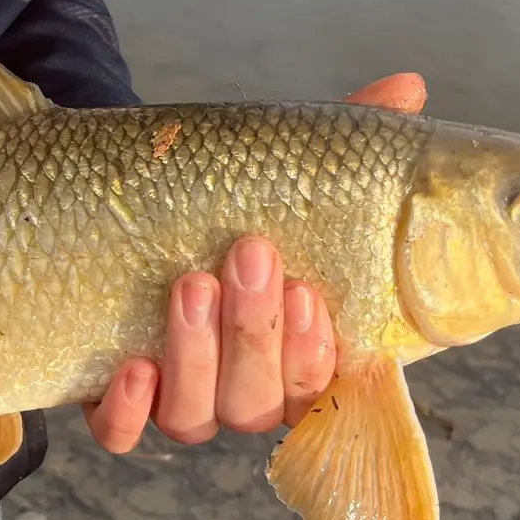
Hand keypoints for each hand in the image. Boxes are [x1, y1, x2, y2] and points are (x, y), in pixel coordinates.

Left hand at [83, 72, 426, 453]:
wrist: (133, 207)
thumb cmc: (229, 201)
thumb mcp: (281, 169)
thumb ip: (343, 142)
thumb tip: (407, 87)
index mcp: (294, 354)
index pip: (321, 388)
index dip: (315, 354)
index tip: (308, 293)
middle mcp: (240, 389)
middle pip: (257, 403)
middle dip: (254, 333)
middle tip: (247, 256)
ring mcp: (176, 396)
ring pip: (194, 418)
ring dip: (196, 356)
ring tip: (190, 284)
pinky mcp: (113, 400)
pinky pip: (119, 432)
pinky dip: (126, 410)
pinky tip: (131, 366)